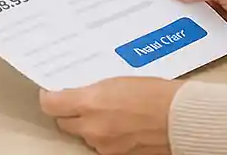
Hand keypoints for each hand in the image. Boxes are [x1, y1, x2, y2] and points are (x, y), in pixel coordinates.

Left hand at [40, 78, 180, 154]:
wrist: (178, 118)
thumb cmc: (154, 93)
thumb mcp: (117, 81)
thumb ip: (92, 89)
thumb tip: (78, 91)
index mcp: (91, 103)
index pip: (52, 104)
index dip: (48, 97)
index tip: (49, 91)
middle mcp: (92, 127)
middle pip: (63, 122)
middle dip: (68, 111)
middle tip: (77, 99)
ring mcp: (103, 146)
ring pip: (82, 134)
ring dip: (87, 124)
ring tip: (106, 110)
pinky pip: (99, 145)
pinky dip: (102, 135)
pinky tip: (117, 123)